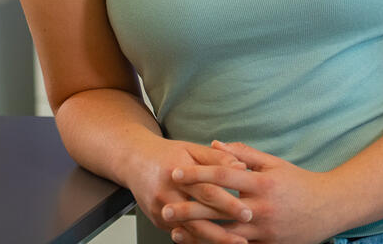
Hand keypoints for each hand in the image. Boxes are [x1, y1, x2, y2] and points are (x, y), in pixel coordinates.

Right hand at [124, 138, 253, 242]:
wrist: (134, 161)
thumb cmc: (166, 154)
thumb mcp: (191, 149)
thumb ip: (216, 157)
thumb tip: (242, 166)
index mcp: (177, 171)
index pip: (206, 190)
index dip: (228, 203)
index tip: (248, 212)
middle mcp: (166, 192)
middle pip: (197, 215)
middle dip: (223, 230)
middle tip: (245, 237)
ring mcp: (159, 209)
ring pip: (189, 230)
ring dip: (213, 240)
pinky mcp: (157, 221)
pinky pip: (181, 235)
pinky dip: (199, 241)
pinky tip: (216, 243)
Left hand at [166, 141, 338, 243]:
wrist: (330, 209)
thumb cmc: (299, 182)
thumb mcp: (273, 163)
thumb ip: (243, 154)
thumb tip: (214, 144)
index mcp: (261, 183)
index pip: (223, 175)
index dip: (197, 173)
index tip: (175, 173)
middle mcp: (261, 208)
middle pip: (218, 209)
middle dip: (189, 210)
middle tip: (165, 208)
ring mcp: (264, 231)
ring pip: (225, 235)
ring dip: (198, 235)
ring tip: (175, 233)